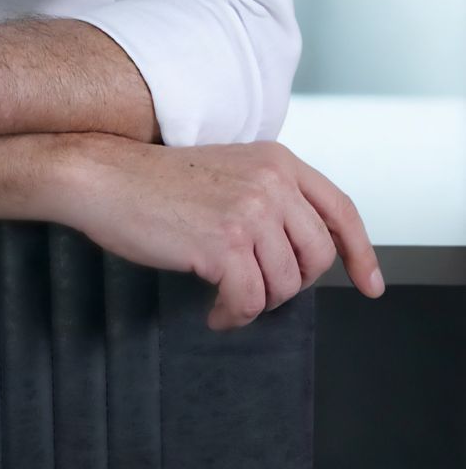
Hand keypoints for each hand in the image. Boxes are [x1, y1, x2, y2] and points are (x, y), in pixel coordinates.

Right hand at [59, 134, 383, 330]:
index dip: (360, 251)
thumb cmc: (157, 179)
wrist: (106, 176)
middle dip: (290, 282)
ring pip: (285, 285)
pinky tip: (215, 309)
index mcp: (276, 160)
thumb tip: (305, 247)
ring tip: (227, 292)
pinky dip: (233, 315)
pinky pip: (249, 302)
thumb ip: (271, 196)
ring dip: (257, 299)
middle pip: (316, 257)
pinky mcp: (225, 244)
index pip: (339, 209)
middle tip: (256, 285)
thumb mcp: (229, 170)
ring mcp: (250, 211)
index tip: (370, 283)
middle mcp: (271, 182)